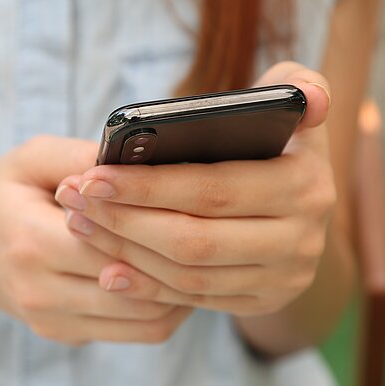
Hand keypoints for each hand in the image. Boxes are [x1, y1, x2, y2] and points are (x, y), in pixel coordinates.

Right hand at [0, 136, 192, 344]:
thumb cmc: (6, 194)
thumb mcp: (31, 158)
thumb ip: (80, 156)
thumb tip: (137, 158)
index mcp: (29, 240)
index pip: (112, 241)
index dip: (156, 223)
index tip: (194, 200)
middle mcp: (40, 291)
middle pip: (136, 284)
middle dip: (179, 257)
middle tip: (215, 228)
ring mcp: (54, 321)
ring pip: (145, 318)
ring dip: (182, 289)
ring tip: (204, 254)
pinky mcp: (68, 335)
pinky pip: (137, 332)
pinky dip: (167, 306)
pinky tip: (180, 275)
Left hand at [55, 62, 335, 316]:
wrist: (301, 203)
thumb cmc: (277, 138)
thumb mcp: (292, 102)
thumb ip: (297, 82)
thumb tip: (310, 99)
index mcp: (306, 184)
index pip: (213, 190)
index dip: (148, 186)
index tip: (93, 175)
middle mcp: (302, 239)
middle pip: (194, 239)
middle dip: (125, 220)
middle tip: (74, 199)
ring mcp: (284, 278)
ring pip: (189, 274)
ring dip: (126, 252)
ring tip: (81, 224)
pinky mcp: (262, 302)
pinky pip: (195, 300)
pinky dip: (148, 286)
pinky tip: (108, 268)